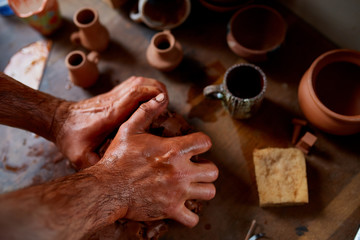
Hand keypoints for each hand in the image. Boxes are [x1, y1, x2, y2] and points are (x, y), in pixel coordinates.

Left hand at [53, 76, 166, 169]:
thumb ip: (97, 166)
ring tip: (163, 100)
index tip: (165, 102)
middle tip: (167, 104)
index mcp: (110, 115)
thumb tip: (115, 178)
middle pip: (140, 85)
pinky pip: (133, 83)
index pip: (134, 96)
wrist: (58, 120)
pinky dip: (146, 86)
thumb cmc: (71, 139)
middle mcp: (113, 102)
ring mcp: (112, 96)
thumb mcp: (81, 157)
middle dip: (158, 90)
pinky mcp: (112, 95)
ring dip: (153, 86)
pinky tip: (150, 97)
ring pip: (138, 81)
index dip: (152, 96)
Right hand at [94, 93, 218, 226]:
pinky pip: (193, 218)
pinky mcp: (171, 210)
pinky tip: (182, 208)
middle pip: (213, 171)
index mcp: (174, 150)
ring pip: (209, 192)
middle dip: (206, 169)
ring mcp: (178, 192)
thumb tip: (160, 96)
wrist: (106, 188)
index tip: (195, 147)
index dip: (202, 143)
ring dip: (202, 189)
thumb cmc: (117, 159)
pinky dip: (190, 215)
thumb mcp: (129, 129)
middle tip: (195, 169)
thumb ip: (147, 111)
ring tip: (191, 186)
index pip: (205, 143)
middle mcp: (181, 171)